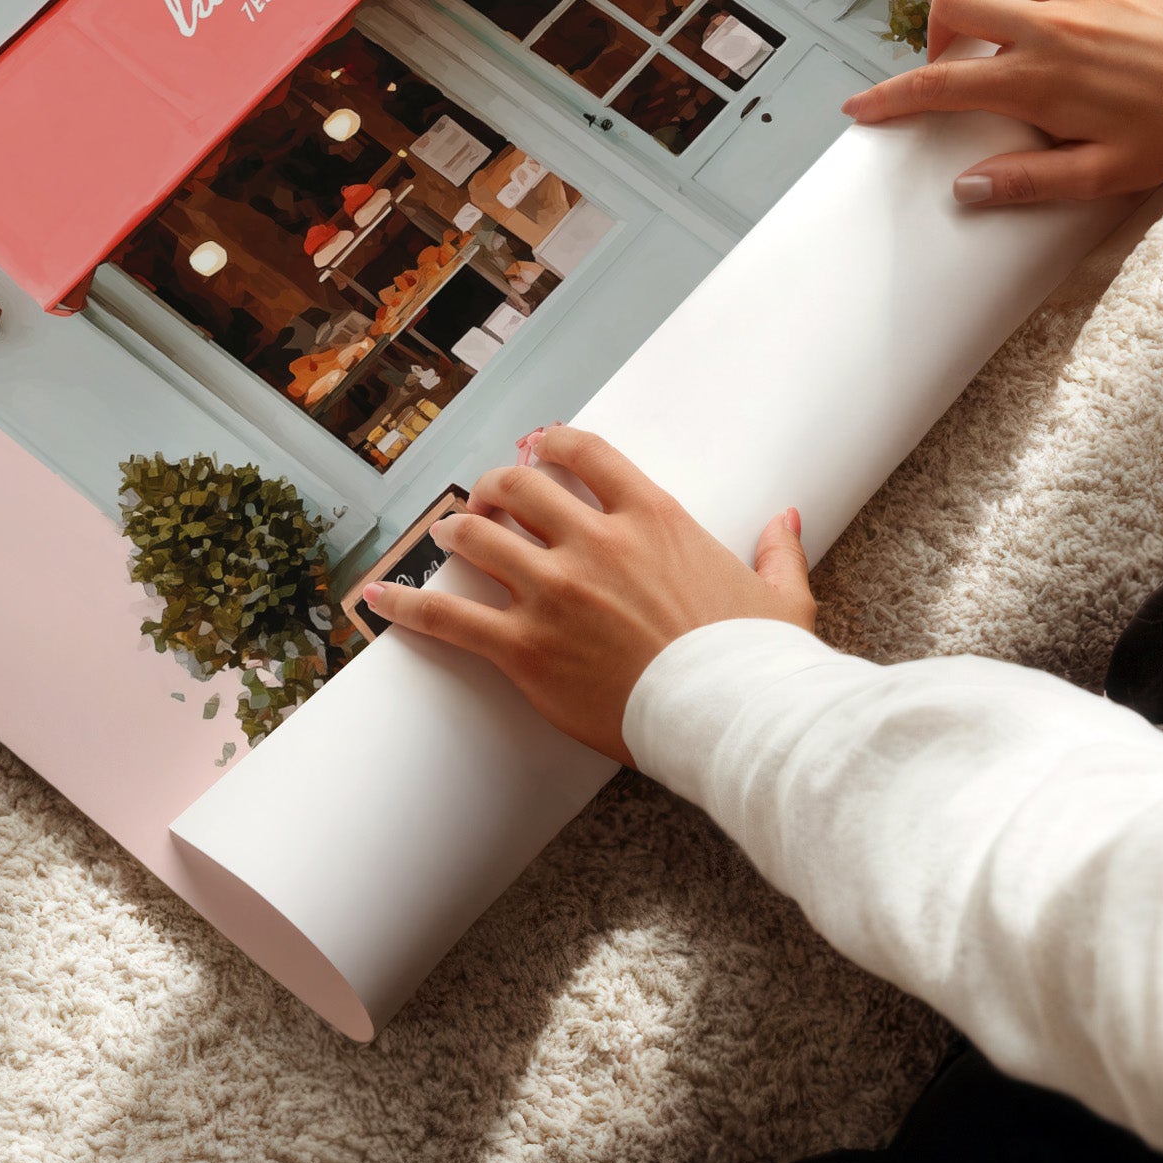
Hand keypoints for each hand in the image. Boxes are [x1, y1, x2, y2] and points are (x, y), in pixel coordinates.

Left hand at [364, 427, 812, 765]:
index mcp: (653, 518)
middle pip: (518, 487)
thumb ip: (777, 550)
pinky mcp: (526, 648)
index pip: (584, 454)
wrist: (733, 719)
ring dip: (456, 529)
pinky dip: (406, 603)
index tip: (536, 446)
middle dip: (494, 485)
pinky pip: (449, 616)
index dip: (550, 444)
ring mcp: (555, 592)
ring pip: (478, 536)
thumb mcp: (780, 597)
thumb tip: (786, 518)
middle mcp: (595, 542)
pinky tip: (376, 596)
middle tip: (486, 496)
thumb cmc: (758, 663)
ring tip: (446, 533)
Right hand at [841, 0, 1162, 206]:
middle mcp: (1047, 23)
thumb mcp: (1105, 174)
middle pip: (952, 6)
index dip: (890, 97)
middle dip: (934, 35)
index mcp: (1039, 79)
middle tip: (953, 64)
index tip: (860, 108)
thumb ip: (1030, 182)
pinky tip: (1050, 1)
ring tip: (998, 28)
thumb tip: (964, 188)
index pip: (940, 85)